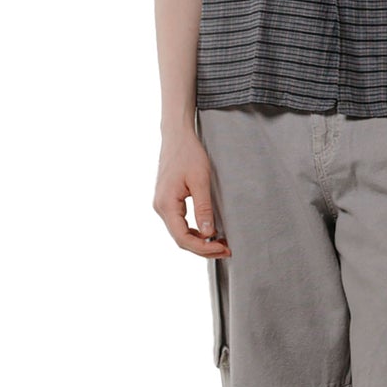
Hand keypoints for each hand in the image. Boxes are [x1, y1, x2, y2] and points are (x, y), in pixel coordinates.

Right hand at [153, 126, 230, 256]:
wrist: (176, 136)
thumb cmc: (188, 153)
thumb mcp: (201, 180)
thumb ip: (204, 208)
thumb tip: (208, 233)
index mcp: (166, 204)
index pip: (183, 238)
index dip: (203, 248)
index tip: (222, 249)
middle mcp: (160, 207)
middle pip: (181, 239)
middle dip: (203, 248)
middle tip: (226, 250)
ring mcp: (162, 205)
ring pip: (180, 233)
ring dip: (199, 241)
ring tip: (220, 243)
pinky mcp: (167, 201)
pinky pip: (179, 224)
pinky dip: (194, 231)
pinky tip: (209, 232)